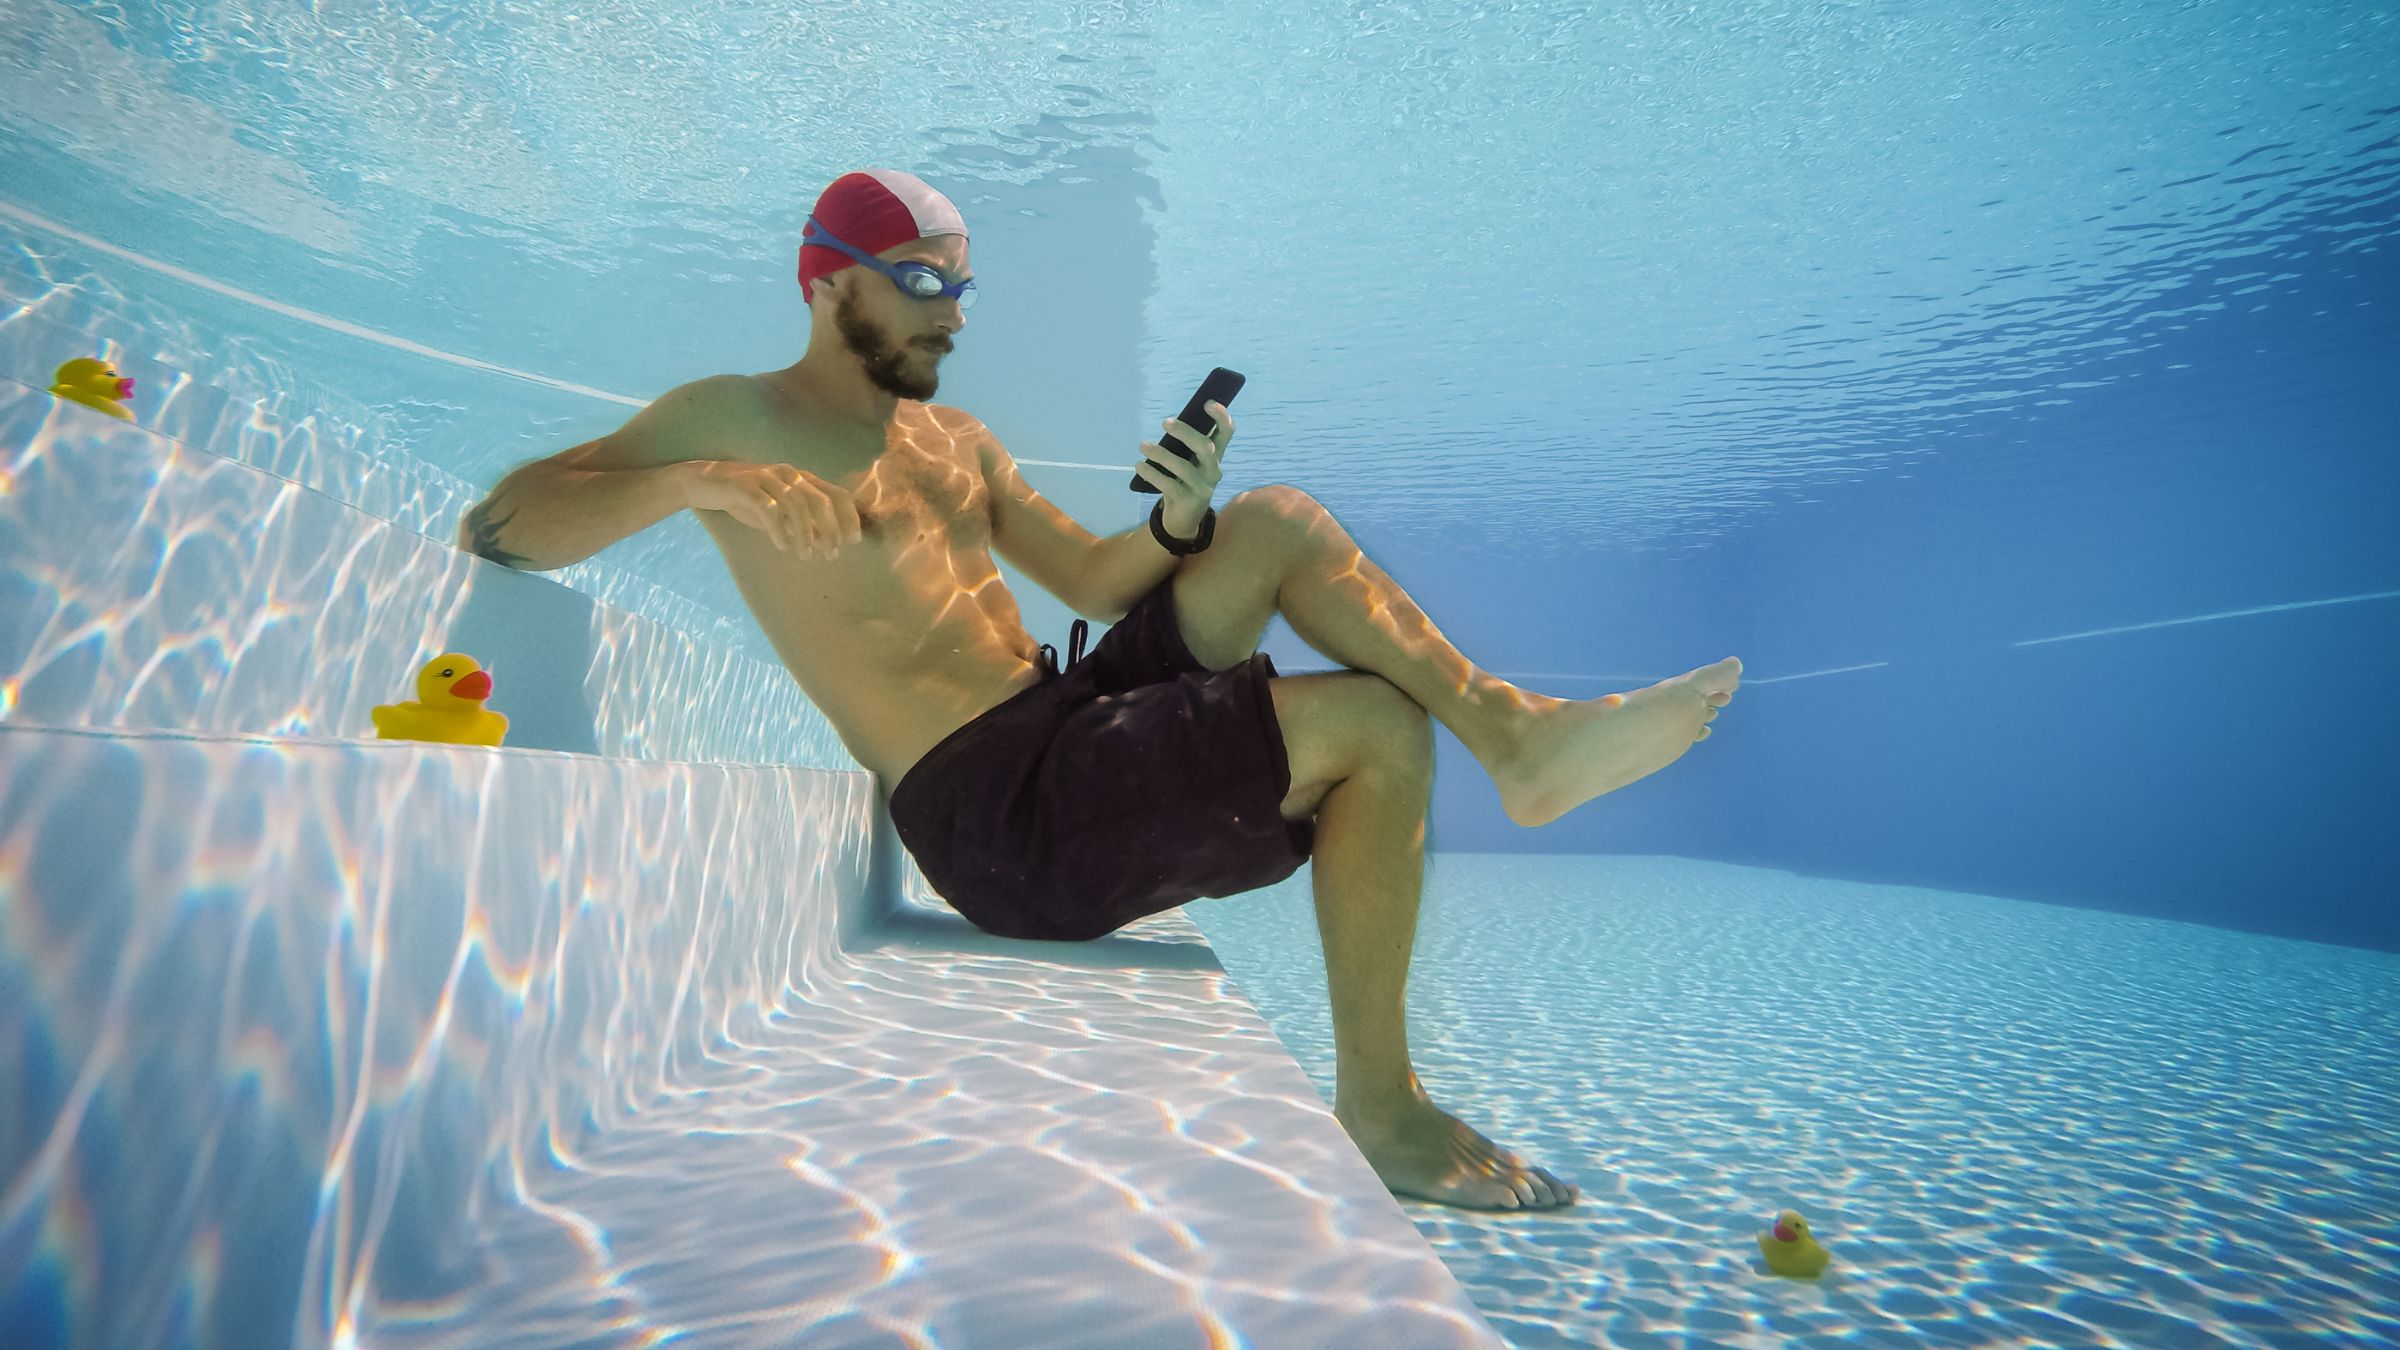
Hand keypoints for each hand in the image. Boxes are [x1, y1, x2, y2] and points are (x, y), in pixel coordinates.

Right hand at [681, 460, 861, 557]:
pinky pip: (767, 508)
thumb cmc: (748, 500)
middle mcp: (788, 474)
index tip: (853, 541)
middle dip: (830, 530)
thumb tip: (826, 544)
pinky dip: (778, 529)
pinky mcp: (745, 485)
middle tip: (831, 554)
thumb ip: (803, 524)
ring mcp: (766, 477)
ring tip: (805, 555)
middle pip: (821, 501)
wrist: (705, 483)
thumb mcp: (780, 513)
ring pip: (796, 504)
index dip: (849, 517)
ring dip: (805, 533)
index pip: (836, 494)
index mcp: (802, 478)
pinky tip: (782, 546)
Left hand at [1134, 399, 1231, 535]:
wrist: (1185, 519)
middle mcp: (1213, 470)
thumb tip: (1172, 422)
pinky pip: (1169, 485)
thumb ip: (1187, 445)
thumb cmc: (1185, 481)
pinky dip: (1152, 474)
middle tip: (1165, 423)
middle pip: (1205, 447)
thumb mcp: (1191, 462)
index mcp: (1215, 456)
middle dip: (1186, 433)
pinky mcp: (1188, 501)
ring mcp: (1202, 487)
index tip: (1207, 403)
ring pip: (1184, 468)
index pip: (1227, 432)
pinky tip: (1139, 466)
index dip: (1221, 416)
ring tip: (1143, 446)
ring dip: (1161, 454)